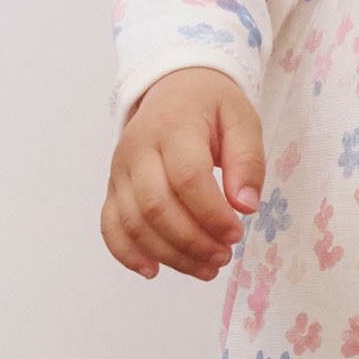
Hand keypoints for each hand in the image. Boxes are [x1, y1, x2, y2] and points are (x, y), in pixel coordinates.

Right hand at [102, 67, 266, 280]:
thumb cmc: (211, 107)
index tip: (237, 234)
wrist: (173, 87)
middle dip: (192, 241)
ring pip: (134, 222)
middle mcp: (138, 149)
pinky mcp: (113, 186)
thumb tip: (245, 207)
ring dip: (170, 254)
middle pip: (156, 205)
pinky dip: (126, 253)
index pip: (187, 177)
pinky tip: (154, 271)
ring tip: (206, 269)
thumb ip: (248, 161)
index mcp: (174, 126)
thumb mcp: (242, 119)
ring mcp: (120, 169)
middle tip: (224, 257)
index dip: (211, 213)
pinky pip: (109, 224)